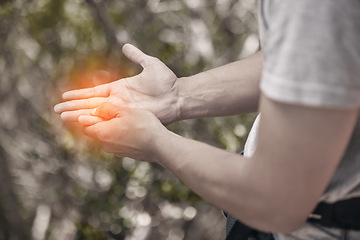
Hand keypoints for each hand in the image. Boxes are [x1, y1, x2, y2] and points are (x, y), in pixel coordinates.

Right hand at [54, 44, 179, 124]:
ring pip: (96, 115)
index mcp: (119, 88)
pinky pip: (109, 123)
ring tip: (64, 119)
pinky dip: (96, 124)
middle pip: (90, 105)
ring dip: (79, 116)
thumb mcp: (150, 65)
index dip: (79, 94)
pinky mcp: (128, 119)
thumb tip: (126, 46)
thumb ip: (137, 56)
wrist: (177, 96)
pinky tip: (83, 127)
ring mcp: (122, 111)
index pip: (94, 92)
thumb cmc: (166, 82)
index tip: (65, 95)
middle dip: (74, 107)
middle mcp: (117, 101)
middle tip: (57, 111)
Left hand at [78, 102, 165, 160]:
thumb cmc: (142, 125)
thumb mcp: (124, 110)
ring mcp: (116, 152)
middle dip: (102, 123)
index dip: (88, 118)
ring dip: (113, 130)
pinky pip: (119, 144)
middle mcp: (106, 145)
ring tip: (127, 122)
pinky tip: (134, 130)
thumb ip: (106, 109)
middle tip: (114, 114)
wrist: (159, 145)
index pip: (85, 127)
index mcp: (102, 133)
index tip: (96, 111)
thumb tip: (94, 110)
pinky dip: (122, 137)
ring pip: (109, 138)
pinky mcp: (126, 155)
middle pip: (97, 132)